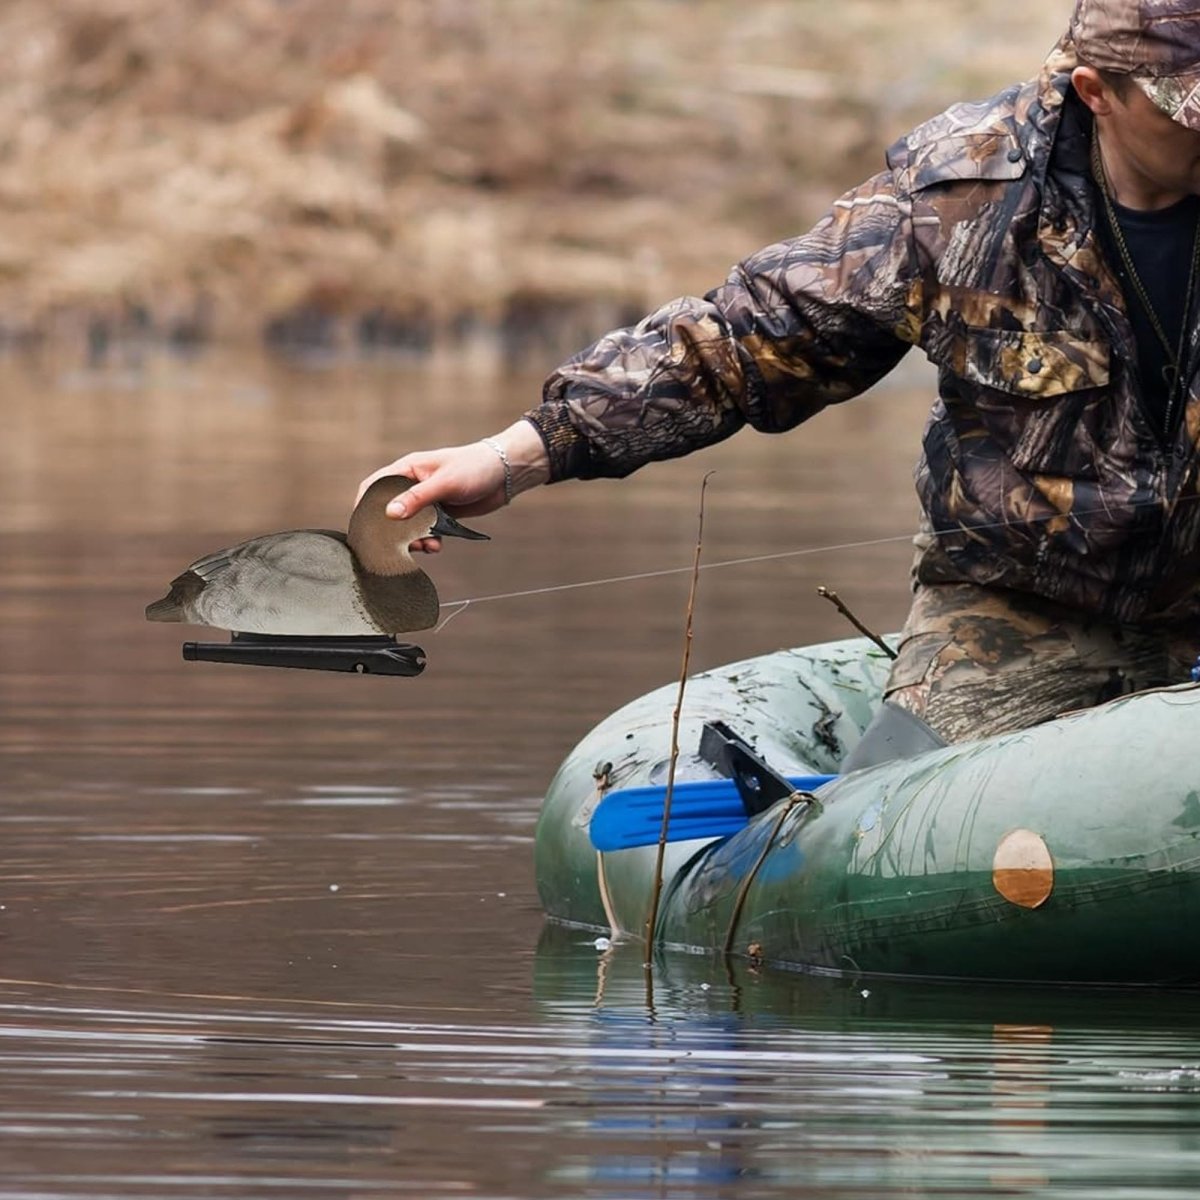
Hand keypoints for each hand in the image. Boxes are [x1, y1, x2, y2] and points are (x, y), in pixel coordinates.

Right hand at [356, 420, 549, 551]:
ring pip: (408, 525)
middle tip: (403, 546)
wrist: (505, 473)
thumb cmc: (475, 468)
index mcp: (407, 470)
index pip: (374, 486)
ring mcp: (427, 500)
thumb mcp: (445, 483)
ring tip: (426, 547)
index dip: (364, 506)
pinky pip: (426, 530)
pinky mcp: (440, 513)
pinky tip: (437, 546)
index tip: (363, 528)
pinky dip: (428, 540)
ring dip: (413, 539)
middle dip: (393, 532)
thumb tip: (389, 514)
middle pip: (389, 511)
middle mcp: (413, 485)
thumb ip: (417, 498)